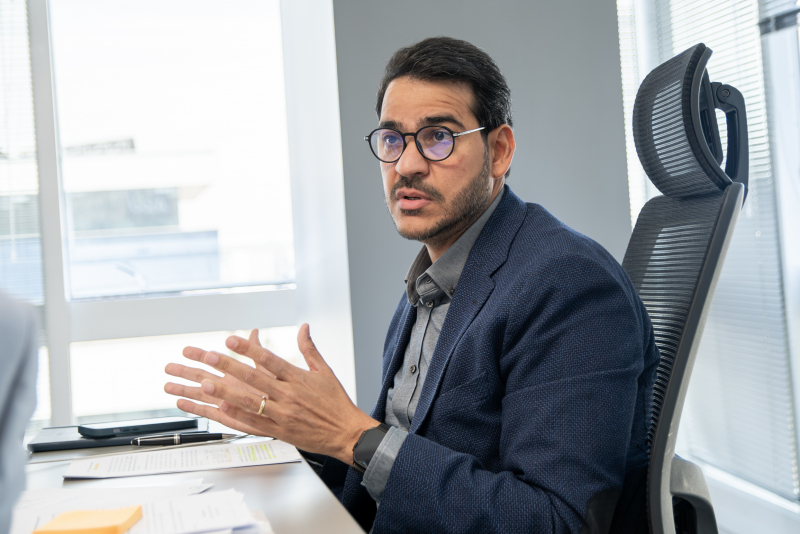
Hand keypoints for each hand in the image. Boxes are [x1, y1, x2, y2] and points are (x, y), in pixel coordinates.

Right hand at [164, 329, 272, 435]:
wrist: (288, 410)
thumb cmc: (278, 390)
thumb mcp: (269, 367)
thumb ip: (257, 352)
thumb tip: (254, 332)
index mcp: (235, 374)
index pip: (213, 362)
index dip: (199, 355)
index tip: (185, 350)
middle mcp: (228, 386)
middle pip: (201, 377)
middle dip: (184, 372)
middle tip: (168, 367)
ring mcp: (226, 401)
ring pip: (201, 394)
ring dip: (184, 390)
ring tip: (168, 386)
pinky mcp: (229, 417)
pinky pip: (209, 412)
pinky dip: (195, 408)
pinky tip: (181, 404)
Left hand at [165, 324, 377, 463]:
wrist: (347, 433)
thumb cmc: (336, 403)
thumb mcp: (325, 372)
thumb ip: (309, 349)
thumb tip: (303, 327)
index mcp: (298, 379)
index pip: (269, 360)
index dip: (249, 348)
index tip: (231, 340)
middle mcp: (288, 396)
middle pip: (254, 379)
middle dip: (230, 366)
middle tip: (210, 356)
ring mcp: (282, 415)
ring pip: (250, 402)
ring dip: (227, 392)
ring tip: (207, 383)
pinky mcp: (280, 432)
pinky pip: (254, 423)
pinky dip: (238, 415)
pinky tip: (222, 408)